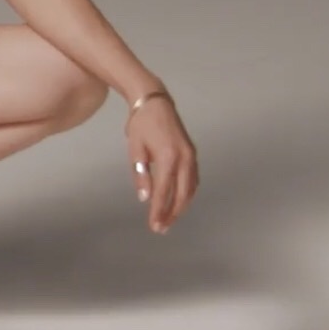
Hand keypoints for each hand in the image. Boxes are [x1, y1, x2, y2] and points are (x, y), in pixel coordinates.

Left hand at [126, 96, 197, 233]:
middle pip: (182, 194)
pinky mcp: (192, 153)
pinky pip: (193, 179)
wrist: (155, 101)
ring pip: (191, 188)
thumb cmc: (141, 124)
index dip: (159, 211)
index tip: (154, 226)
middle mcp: (184, 158)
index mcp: (169, 157)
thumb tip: (145, 198)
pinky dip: (187, 193)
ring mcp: (191, 156)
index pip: (164, 192)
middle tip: (162, 228)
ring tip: (169, 219)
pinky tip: (179, 201)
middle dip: (173, 213)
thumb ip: (141, 175)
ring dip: (181, 206)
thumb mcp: (135, 149)